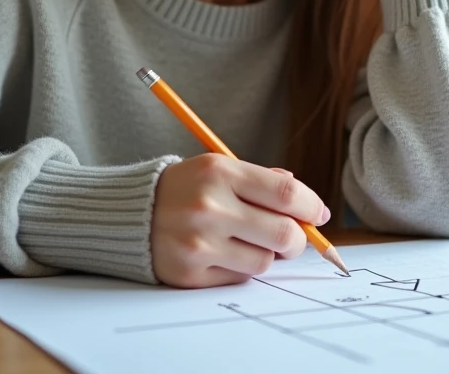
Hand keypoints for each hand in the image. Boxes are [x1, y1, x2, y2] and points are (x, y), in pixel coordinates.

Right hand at [150, 155, 329, 287]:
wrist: (129, 214)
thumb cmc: (186, 189)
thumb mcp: (219, 169)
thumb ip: (264, 182)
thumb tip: (311, 207)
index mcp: (220, 172)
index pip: (286, 194)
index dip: (312, 206)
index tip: (319, 214)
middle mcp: (210, 207)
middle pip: (284, 234)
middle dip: (298, 240)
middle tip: (293, 239)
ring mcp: (199, 243)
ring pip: (265, 261)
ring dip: (266, 255)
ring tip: (247, 242)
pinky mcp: (190, 273)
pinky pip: (238, 279)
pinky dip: (239, 268)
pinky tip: (222, 253)